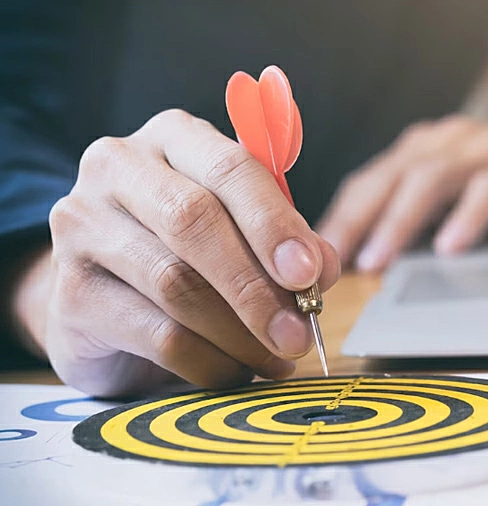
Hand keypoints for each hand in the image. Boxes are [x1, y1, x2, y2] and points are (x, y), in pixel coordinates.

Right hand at [15, 109, 339, 396]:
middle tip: (298, 332)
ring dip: (240, 332)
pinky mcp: (70, 294)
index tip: (309, 273)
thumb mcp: (242, 231)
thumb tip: (322, 269)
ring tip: (277, 357)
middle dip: (256, 285)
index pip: (229, 167)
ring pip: (176, 284)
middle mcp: (118, 168)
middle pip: (194, 222)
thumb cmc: (187, 251)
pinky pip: (156, 335)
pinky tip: (236, 371)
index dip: (273, 223)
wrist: (103, 297)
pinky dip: (209, 361)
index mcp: (172, 137)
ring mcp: (82, 227)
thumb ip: (285, 241)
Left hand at [318, 116, 487, 271]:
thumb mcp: (461, 195)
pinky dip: (467, 217)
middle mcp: (452, 141)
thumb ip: (421, 214)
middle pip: (391, 174)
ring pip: (432, 177)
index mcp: (429, 149)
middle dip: (356, 218)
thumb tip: (369, 257)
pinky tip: (450, 247)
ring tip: (377, 259)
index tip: (313, 257)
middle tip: (330, 260)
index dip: (340, 217)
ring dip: (399, 220)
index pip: (371, 180)